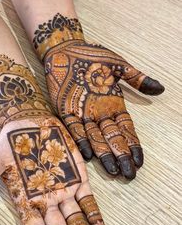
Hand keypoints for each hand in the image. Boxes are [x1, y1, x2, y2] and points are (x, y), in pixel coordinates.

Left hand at [44, 41, 164, 178]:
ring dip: (104, 154)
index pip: (126, 130)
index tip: (139, 160)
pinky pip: (74, 129)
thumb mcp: (118, 66)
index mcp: (113, 105)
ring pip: (96, 138)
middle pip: (113, 139)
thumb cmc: (92, 57)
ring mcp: (83, 114)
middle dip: (122, 156)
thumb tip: (160, 89)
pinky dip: (82, 140)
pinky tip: (89, 154)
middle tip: (129, 174)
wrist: (64, 50)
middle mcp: (99, 114)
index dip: (133, 145)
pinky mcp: (66, 111)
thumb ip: (137, 78)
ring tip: (113, 170)